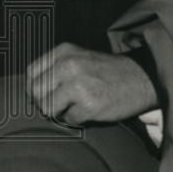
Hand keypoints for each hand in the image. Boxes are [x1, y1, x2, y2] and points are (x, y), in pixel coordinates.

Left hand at [25, 43, 156, 124]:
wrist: (141, 78)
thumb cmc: (107, 71)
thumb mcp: (79, 57)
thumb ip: (55, 68)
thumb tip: (32, 90)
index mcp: (64, 52)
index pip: (31, 73)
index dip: (34, 88)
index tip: (43, 94)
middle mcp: (69, 66)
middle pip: (35, 92)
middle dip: (44, 102)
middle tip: (58, 104)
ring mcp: (79, 85)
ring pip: (48, 108)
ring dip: (59, 112)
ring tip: (74, 106)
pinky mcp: (90, 105)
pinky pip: (68, 120)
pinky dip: (76, 119)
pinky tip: (88, 110)